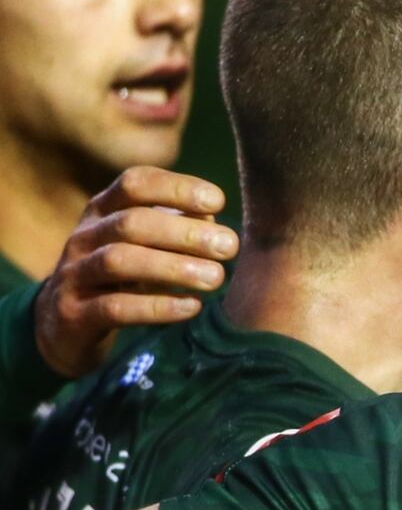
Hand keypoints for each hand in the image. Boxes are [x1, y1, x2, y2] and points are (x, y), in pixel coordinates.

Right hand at [35, 167, 236, 376]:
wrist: (63, 325)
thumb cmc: (119, 278)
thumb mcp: (142, 247)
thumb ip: (174, 229)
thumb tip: (212, 220)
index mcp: (102, 211)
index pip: (134, 184)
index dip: (176, 188)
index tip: (218, 202)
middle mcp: (84, 237)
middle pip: (131, 223)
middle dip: (184, 233)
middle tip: (229, 246)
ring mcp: (74, 275)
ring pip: (120, 262)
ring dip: (173, 267)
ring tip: (216, 278)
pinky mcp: (74, 314)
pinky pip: (115, 308)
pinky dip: (157, 307)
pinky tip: (192, 307)